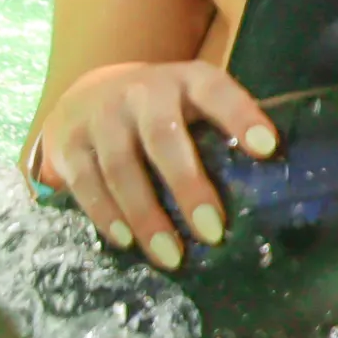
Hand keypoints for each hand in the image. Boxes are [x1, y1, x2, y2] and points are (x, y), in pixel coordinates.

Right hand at [37, 60, 278, 270]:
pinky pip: (87, 183)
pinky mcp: (69, 145)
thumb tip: (265, 187)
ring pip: (121, 167)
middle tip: (213, 232)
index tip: (268, 148)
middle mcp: (143, 93)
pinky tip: (127, 242)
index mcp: (186, 81)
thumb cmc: (162, 110)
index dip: (241, 116)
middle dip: (188, 186)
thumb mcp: (192, 104)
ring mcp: (102, 117)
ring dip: (147, 216)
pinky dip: (106, 215)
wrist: (89, 93)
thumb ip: (219, 133)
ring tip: (172, 256)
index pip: (217, 91)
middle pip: (164, 137)